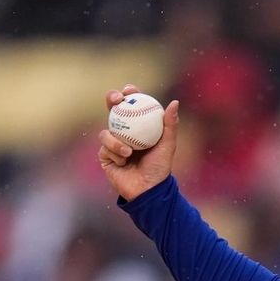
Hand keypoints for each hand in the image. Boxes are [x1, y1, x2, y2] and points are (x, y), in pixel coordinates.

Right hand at [97, 84, 179, 201]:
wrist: (148, 189)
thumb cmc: (160, 167)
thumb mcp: (168, 144)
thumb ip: (170, 124)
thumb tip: (174, 102)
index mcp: (138, 126)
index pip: (132, 104)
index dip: (128, 93)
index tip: (130, 90)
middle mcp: (124, 132)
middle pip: (113, 109)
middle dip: (111, 99)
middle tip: (116, 100)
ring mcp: (112, 143)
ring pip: (106, 132)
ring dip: (116, 141)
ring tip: (129, 152)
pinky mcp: (105, 156)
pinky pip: (105, 149)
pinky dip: (115, 154)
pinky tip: (124, 162)